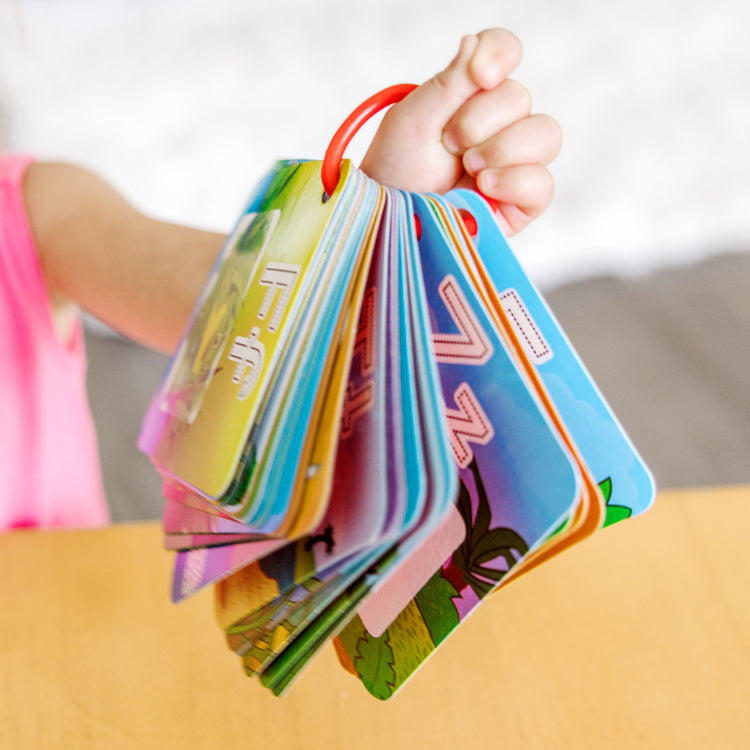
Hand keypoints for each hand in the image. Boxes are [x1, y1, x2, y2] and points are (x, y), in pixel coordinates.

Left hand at [360, 28, 561, 235]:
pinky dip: (514, 181)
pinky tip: (483, 188)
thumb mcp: (413, 120)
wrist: (391, 222)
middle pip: (520, 99)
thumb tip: (475, 44)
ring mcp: (514, 164)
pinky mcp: (521, 204)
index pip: (504, 54)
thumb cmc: (396, 172)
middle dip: (479, 121)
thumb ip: (448, 83)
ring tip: (467, 168)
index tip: (480, 75)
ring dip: (501, 148)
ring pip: (546, 135)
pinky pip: (542, 183)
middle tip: (449, 144)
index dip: (500, 54)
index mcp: (472, 95)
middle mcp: (499, 125)